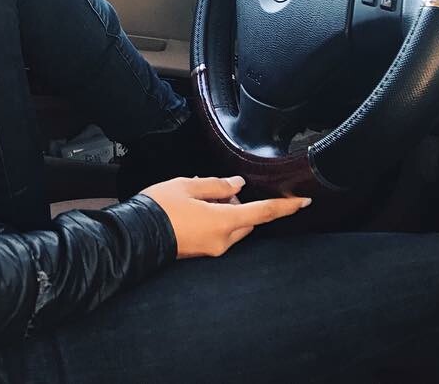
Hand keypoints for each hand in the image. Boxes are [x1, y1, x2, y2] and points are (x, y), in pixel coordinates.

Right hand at [140, 176, 310, 259]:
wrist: (135, 234)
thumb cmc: (159, 208)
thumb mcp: (187, 186)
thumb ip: (217, 185)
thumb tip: (237, 185)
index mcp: (224, 222)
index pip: (264, 212)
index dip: (286, 206)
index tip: (304, 201)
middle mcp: (223, 240)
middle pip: (247, 220)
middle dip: (241, 204)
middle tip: (217, 189)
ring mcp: (213, 249)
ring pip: (233, 227)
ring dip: (226, 212)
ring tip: (199, 198)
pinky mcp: (202, 252)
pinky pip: (219, 234)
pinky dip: (215, 221)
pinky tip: (194, 210)